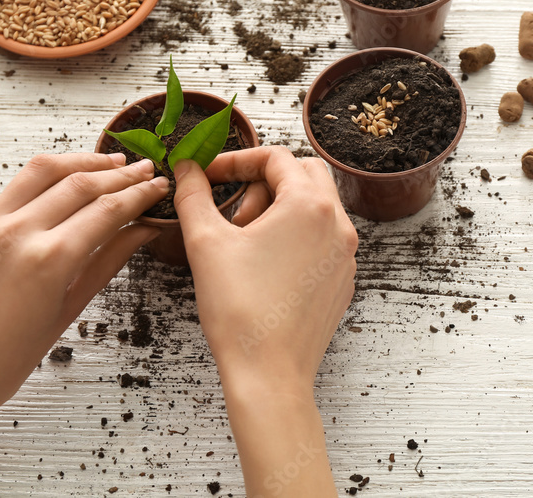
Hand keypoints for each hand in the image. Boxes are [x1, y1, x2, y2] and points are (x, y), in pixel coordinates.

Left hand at [0, 152, 167, 496]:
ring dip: (81, 161)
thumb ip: (108, 261)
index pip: (107, 209)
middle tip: (143, 171)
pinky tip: (62, 185)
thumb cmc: (3, 361)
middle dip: (118, 174)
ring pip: (42, 170)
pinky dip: (43, 181)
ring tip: (109, 163)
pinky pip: (11, 190)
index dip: (139, 193)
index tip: (157, 186)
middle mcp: (15, 233)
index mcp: (48, 261)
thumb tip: (142, 230)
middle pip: (80, 183)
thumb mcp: (68, 310)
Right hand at [172, 146, 357, 497]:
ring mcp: (346, 254)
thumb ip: (193, 195)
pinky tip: (265, 268)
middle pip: (304, 174)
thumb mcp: (205, 243)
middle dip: (264, 182)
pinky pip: (323, 239)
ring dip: (280, 210)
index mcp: (309, 205)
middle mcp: (338, 224)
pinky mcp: (344, 279)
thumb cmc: (239, 311)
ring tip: (246, 244)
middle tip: (234, 214)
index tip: (208, 175)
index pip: (276, 157)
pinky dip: (295, 237)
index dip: (236, 160)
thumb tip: (185, 167)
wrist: (269, 375)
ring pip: (316, 207)